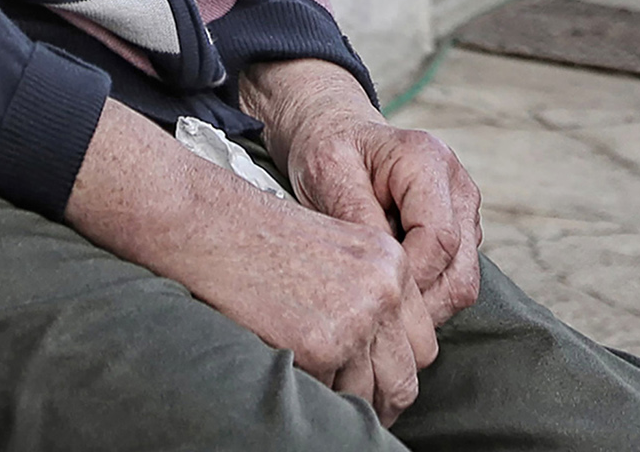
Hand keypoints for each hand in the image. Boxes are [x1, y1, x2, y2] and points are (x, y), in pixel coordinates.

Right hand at [66, 101, 436, 422]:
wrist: (216, 227)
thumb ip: (370, 296)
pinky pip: (326, 395)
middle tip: (359, 411)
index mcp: (393, 265)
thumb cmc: (265, 241)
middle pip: (405, 376)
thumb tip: (382, 359)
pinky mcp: (319, 344)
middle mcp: (384, 292)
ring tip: (318, 388)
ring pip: (367, 395)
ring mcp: (355, 320)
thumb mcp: (339, 252)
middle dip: (383, 400)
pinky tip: (288, 368)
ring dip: (343, 400)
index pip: (423, 342)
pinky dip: (308, 391)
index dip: (399, 370)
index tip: (380, 385)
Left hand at [243, 58, 486, 325]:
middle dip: (418, 304)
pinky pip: (454, 281)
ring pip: (462, 283)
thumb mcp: (327, 172)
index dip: (409, 279)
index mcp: (428, 160)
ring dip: (423, 306)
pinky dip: (425, 297)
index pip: (438, 240)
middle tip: (372, 316)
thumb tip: (381, 274)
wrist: (340, 133)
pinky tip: (390, 289)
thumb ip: (356, 218)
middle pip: (460, 270)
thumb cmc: (331, 150)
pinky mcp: (461, 231)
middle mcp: (458, 184)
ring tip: (378, 302)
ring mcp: (465, 210)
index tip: (369, 296)